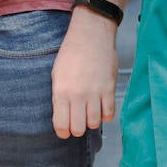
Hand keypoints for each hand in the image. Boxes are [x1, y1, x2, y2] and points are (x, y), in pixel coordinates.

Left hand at [50, 9, 118, 138]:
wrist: (91, 35)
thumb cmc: (72, 53)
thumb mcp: (57, 74)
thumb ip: (59, 96)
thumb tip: (63, 115)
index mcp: (61, 91)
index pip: (61, 125)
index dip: (63, 132)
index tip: (65, 130)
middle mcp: (78, 95)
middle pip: (78, 129)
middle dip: (77, 128)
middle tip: (78, 121)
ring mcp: (95, 92)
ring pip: (95, 123)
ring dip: (91, 121)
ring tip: (90, 112)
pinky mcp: (109, 88)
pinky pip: (109, 113)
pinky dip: (105, 114)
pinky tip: (101, 107)